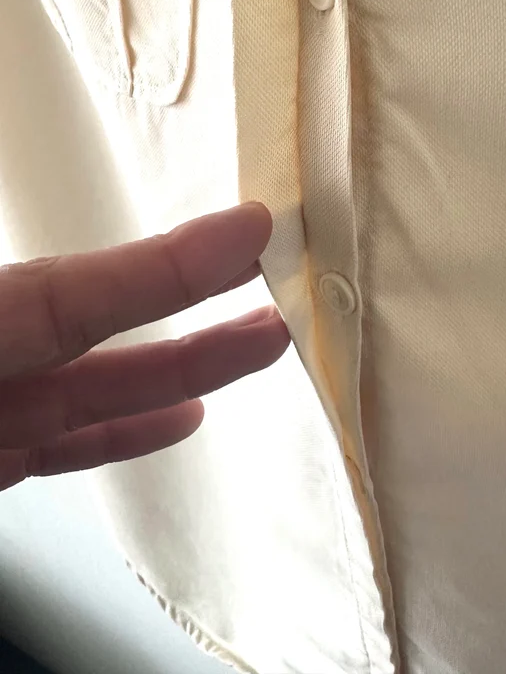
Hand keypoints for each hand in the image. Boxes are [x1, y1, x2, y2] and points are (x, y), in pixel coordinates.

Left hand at [0, 202, 288, 490]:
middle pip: (104, 320)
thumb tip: (181, 301)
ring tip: (264, 341)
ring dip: (187, 367)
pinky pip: (67, 448)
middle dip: (195, 291)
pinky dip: (127, 431)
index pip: (78, 287)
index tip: (255, 229)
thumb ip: (54, 307)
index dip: (169, 264)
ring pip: (100, 387)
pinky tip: (185, 416)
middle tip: (279, 270)